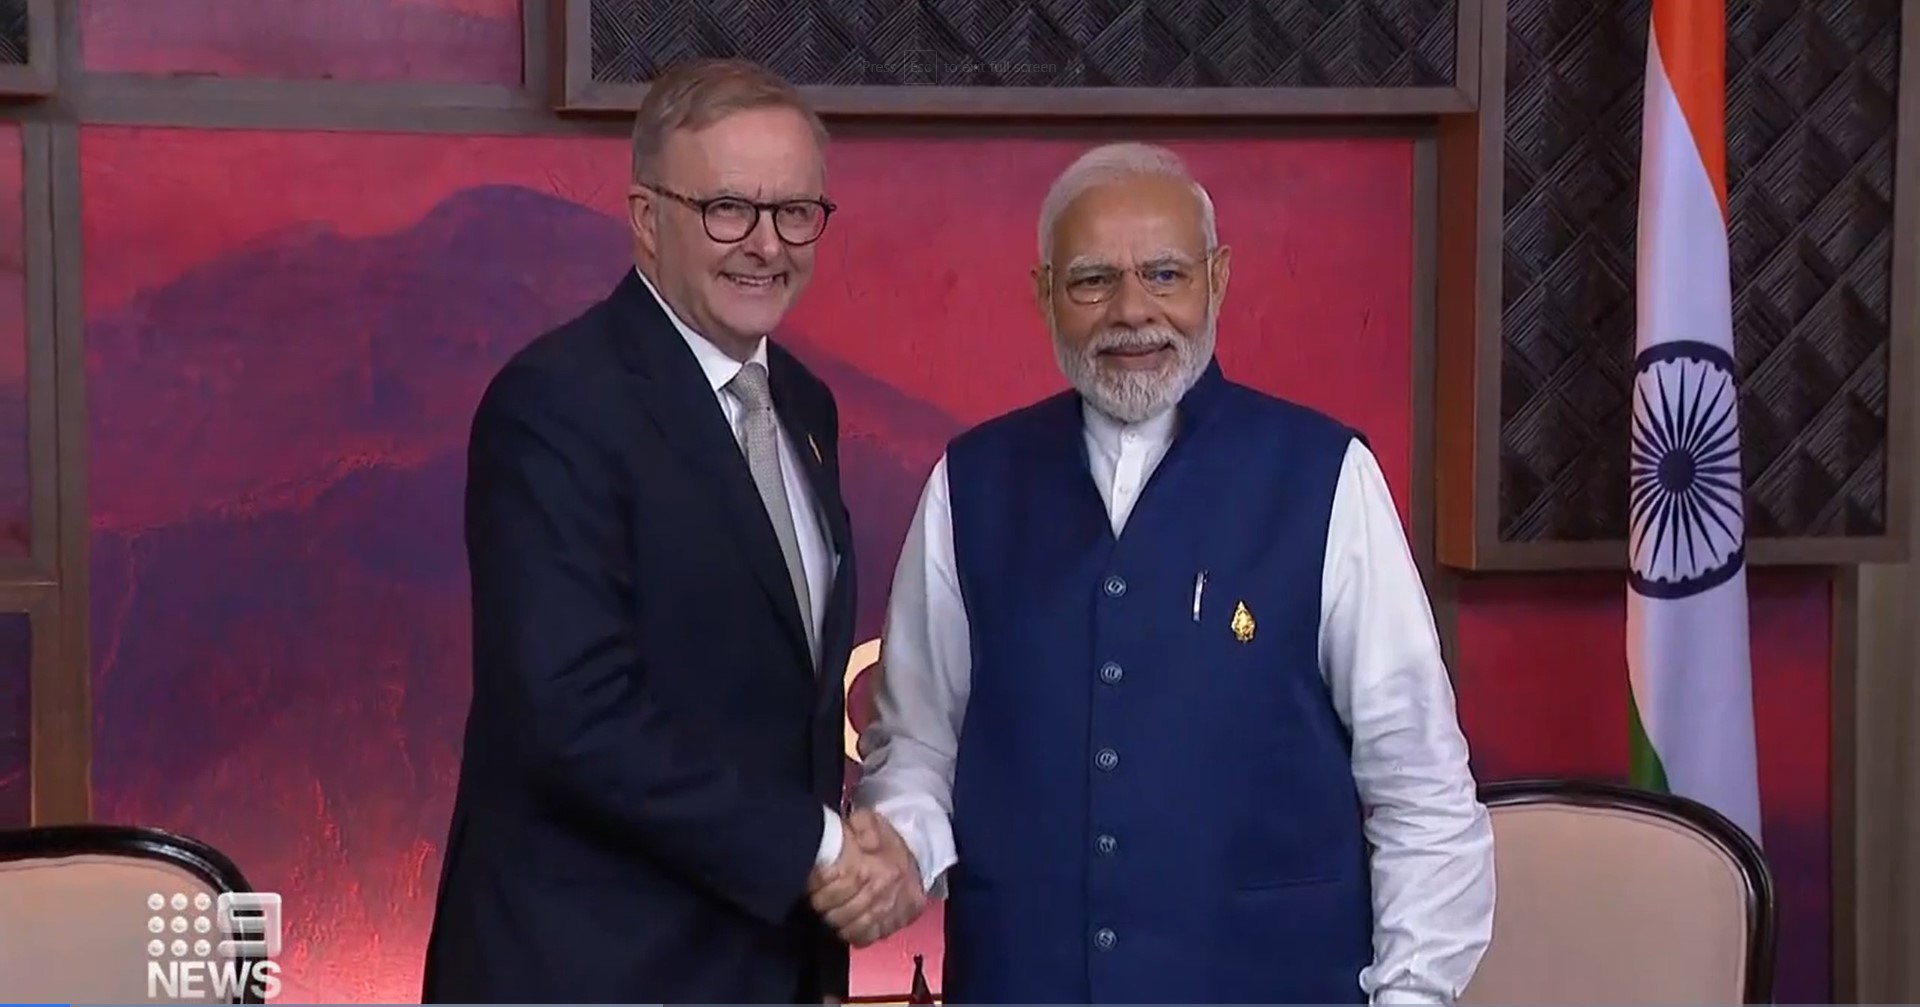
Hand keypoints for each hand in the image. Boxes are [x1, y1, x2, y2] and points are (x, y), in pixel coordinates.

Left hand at [808, 808, 925, 945]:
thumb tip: (865, 843)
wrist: (916, 859)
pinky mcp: (897, 923)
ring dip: (837, 924)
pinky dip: (855, 936)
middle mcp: (887, 892)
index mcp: (880, 867)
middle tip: (816, 901)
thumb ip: (863, 824)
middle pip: (847, 910)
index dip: (822, 887)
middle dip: (826, 908)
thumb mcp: (872, 821)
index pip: (845, 883)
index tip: (812, 885)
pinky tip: (846, 927)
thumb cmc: (888, 842)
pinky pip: (871, 937)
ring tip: (829, 914)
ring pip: (857, 927)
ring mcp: (893, 911)